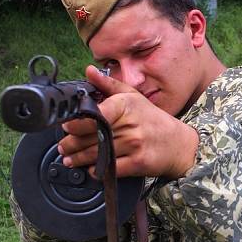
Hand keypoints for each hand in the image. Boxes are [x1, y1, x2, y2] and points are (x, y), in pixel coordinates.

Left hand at [58, 66, 198, 179]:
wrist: (179, 144)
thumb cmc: (153, 120)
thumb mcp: (134, 97)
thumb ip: (109, 85)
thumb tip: (89, 71)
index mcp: (127, 106)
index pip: (95, 114)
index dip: (77, 122)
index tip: (66, 126)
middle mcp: (131, 124)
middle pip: (93, 136)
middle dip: (72, 143)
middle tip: (63, 146)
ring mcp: (135, 144)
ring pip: (99, 153)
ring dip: (80, 159)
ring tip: (69, 158)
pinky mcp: (138, 163)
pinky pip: (110, 168)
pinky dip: (97, 170)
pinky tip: (90, 168)